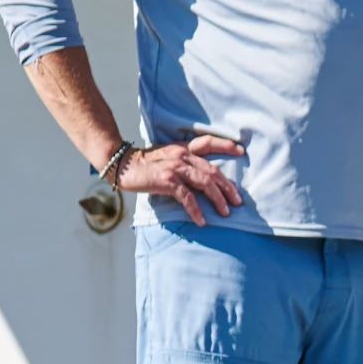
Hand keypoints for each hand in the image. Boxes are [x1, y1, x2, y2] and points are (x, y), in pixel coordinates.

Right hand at [115, 131, 244, 218]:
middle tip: (238, 201)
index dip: (225, 145)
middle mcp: (182, 155)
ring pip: (204, 183)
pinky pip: (187, 197)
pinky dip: (196, 210)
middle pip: (212, 170)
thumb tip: (200, 179)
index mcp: (183, 149)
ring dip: (218, 199)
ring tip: (226, 212)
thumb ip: (182, 163)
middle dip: (228, 187)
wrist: (122, 165)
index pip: (207, 143)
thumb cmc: (144, 165)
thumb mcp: (166, 158)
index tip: (241, 151)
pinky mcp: (167, 180)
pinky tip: (202, 220)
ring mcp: (175, 167)